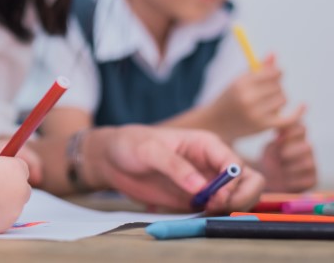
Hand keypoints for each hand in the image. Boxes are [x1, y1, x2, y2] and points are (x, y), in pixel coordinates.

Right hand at [0, 152, 30, 233]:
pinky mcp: (2, 227)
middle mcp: (20, 192)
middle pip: (22, 189)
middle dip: (10, 187)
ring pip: (12, 206)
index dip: (8, 169)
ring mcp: (13, 212)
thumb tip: (6, 166)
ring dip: (2, 203)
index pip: (22, 169)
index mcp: (17, 170)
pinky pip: (2, 219)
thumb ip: (0, 163)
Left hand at [82, 125, 264, 212]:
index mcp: (207, 144)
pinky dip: (214, 217)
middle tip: (217, 208)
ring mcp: (206, 183)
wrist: (112, 159)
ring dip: (229, 210)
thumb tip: (201, 188)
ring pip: (237, 199)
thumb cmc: (130, 144)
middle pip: (249, 182)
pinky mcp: (195, 200)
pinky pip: (216, 211)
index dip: (234, 183)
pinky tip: (196, 217)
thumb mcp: (149, 150)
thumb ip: (175, 167)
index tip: (217, 197)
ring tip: (203, 212)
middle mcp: (212, 164)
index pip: (236, 164)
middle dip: (242, 198)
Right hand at [207, 55, 299, 139]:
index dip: (276, 73)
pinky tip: (303, 106)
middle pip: (278, 86)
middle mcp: (248, 97)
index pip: (271, 73)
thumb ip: (257, 68)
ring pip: (283, 99)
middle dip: (276, 87)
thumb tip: (274, 53)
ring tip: (268, 102)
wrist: (215, 123)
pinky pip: (288, 118)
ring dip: (279, 99)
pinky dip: (297, 112)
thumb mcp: (239, 81)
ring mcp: (256, 113)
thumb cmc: (229, 99)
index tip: (276, 75)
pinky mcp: (263, 126)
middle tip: (267, 92)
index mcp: (241, 83)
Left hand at [258, 112, 316, 191]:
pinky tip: (285, 180)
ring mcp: (311, 164)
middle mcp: (307, 150)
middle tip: (282, 154)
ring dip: (291, 166)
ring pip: (308, 163)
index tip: (278, 136)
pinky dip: (293, 180)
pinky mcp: (312, 179)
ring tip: (280, 168)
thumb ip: (277, 139)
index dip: (292, 130)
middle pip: (308, 146)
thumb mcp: (270, 147)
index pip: (301, 128)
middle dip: (293, 150)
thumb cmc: (270, 158)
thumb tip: (281, 129)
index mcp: (297, 138)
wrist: (268, 179)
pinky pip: (307, 180)